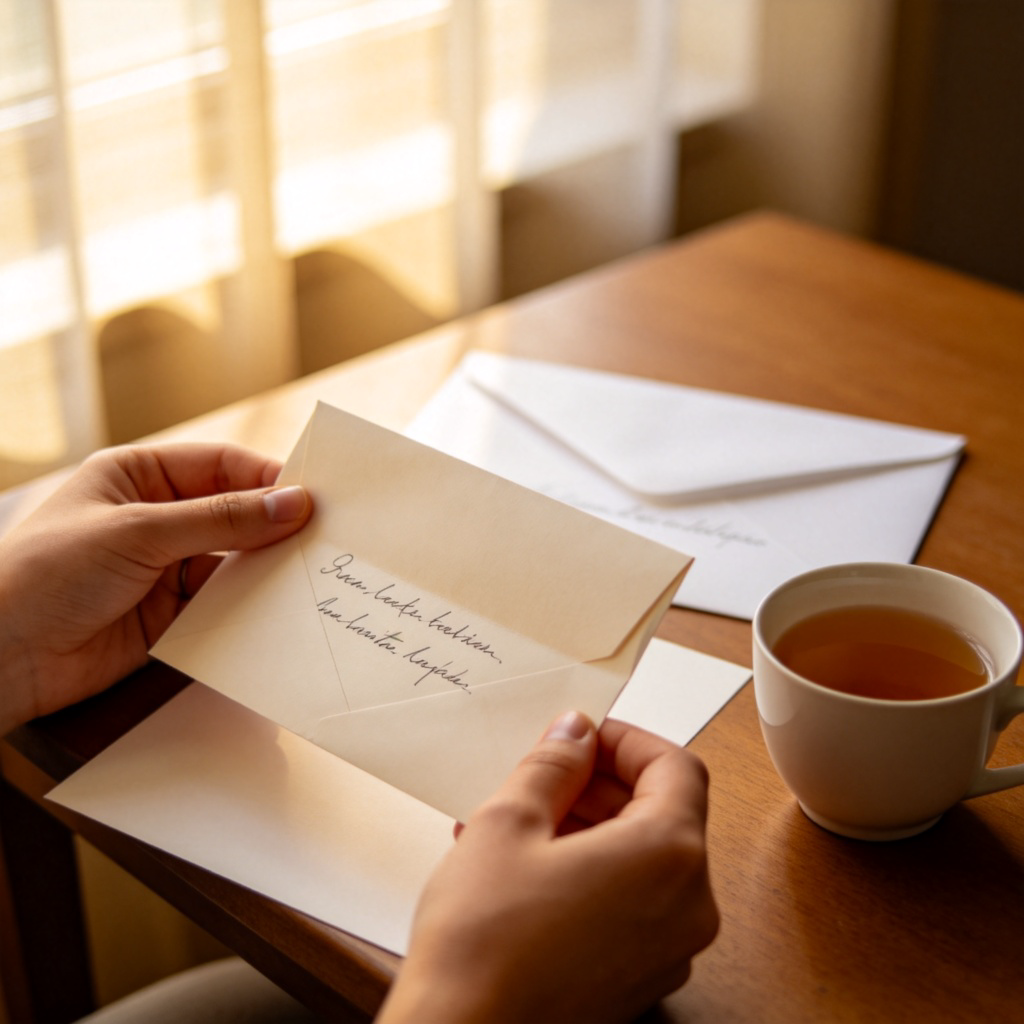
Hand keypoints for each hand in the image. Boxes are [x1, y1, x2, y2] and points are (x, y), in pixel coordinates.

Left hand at [0, 443, 310, 732]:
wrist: (2, 656)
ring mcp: (164, 567)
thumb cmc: (47, 573)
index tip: (314, 497)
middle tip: (326, 537)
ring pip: (234, 560)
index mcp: (139, 475)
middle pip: (233, 513)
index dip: (268, 479)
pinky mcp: (171, 615)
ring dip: (267, 568)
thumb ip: (221, 520)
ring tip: (312, 573)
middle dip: (274, 525)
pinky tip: (279, 608)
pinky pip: (224, 603)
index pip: (221, 466)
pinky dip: (251, 605)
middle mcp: (156, 517)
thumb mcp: (138, 531)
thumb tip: (293, 504)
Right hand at [378, 712, 718, 1023]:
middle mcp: (686, 908)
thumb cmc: (483, 944)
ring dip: (588, 828)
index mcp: (668, 857)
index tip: (583, 737)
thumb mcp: (509, 822)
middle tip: (543, 774)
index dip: (626, 741)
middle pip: (662, 814)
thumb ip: (553, 765)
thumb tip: (575, 734)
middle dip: (601, 785)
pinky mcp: (638, 982)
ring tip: (519, 822)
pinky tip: (525, 870)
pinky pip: (629, 905)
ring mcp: (667, 953)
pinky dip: (590, 873)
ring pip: (641, 861)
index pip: (675, 768)